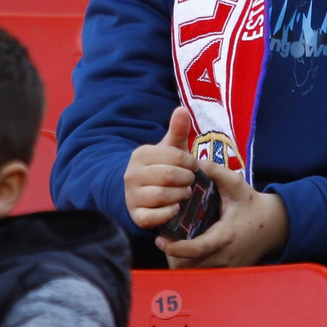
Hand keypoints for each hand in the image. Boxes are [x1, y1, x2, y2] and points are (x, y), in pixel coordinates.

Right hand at [124, 107, 199, 230]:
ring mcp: (131, 196)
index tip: (194, 166)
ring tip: (185, 193)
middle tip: (191, 181)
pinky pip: (152, 217)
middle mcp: (132, 175)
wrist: (141, 191)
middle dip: (186, 179)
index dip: (190, 162)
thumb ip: (178, 130)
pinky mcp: (135, 216)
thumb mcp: (170, 148)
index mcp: (141, 154)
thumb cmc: (162, 166)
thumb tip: (182, 109)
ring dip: (179, 195)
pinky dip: (168, 213)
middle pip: (168, 176)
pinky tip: (176, 208)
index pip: (174, 156)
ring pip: (161, 196)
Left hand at [158, 161, 287, 267]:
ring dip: (179, 261)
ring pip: (192, 273)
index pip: (195, 250)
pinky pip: (201, 274)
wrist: (276, 226)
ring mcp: (226, 267)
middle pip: (188, 267)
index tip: (160, 239)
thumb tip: (193, 162)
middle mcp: (224, 256)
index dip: (175, 247)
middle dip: (172, 255)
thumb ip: (216, 172)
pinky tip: (188, 250)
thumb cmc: (253, 205)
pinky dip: (191, 265)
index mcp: (225, 236)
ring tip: (174, 244)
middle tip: (165, 239)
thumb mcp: (237, 185)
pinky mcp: (226, 271)